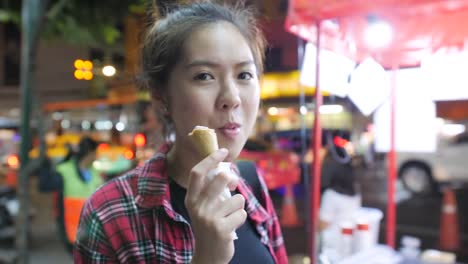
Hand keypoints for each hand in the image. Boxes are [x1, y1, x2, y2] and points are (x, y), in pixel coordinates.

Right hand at [186, 149, 246, 263]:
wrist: (208, 255)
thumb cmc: (211, 225)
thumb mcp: (204, 207)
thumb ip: (212, 191)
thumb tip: (228, 172)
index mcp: (191, 199)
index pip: (198, 172)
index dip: (211, 159)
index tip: (223, 151)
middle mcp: (197, 207)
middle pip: (220, 179)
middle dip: (232, 179)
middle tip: (233, 185)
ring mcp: (209, 218)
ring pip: (237, 198)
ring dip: (238, 207)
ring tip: (229, 217)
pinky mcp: (221, 229)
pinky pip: (242, 214)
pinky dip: (241, 219)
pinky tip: (232, 227)